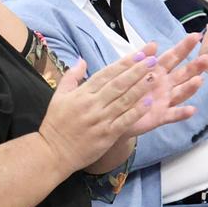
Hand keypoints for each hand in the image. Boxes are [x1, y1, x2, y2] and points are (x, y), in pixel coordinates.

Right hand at [38, 39, 202, 171]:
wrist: (52, 153)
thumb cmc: (55, 124)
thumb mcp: (58, 96)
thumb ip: (71, 77)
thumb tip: (82, 60)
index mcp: (82, 94)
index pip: (106, 74)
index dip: (124, 63)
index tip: (139, 54)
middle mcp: (92, 104)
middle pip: (118, 84)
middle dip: (136, 70)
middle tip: (153, 60)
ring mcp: (100, 120)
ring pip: (124, 100)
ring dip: (140, 87)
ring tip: (155, 76)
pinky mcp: (106, 135)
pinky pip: (124, 120)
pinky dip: (137, 111)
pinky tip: (149, 102)